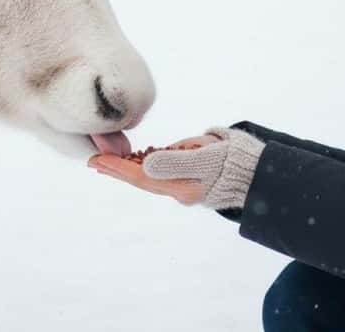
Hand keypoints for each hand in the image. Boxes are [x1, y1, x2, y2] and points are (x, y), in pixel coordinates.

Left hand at [86, 134, 221, 205]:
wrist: (253, 171)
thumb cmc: (229, 162)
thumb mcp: (203, 159)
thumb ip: (174, 162)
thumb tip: (145, 164)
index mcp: (178, 187)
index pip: (140, 178)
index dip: (117, 168)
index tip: (97, 160)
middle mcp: (177, 188)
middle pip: (139, 178)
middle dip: (115, 169)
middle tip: (91, 161)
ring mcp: (182, 182)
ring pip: (147, 174)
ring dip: (125, 167)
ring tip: (105, 160)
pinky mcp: (188, 173)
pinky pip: (159, 170)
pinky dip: (142, 163)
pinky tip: (133, 157)